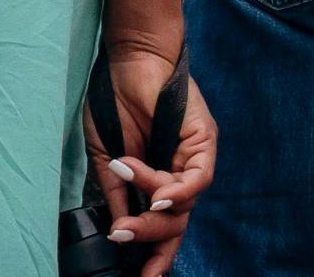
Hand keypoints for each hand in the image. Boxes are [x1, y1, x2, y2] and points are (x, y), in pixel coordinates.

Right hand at [91, 41, 215, 273]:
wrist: (127, 60)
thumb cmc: (115, 100)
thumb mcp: (108, 157)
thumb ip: (117, 192)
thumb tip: (120, 226)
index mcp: (157, 178)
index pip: (164, 225)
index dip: (155, 253)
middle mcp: (180, 172)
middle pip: (176, 222)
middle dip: (151, 241)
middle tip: (123, 237)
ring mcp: (193, 157)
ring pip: (184, 204)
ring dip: (154, 211)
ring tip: (128, 201)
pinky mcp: (204, 140)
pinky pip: (198, 179)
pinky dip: (178, 192)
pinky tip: (159, 196)